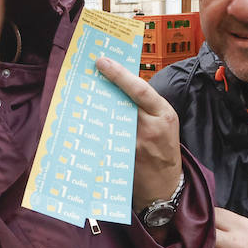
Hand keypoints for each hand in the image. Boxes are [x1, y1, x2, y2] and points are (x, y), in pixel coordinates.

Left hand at [95, 56, 181, 213]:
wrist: (164, 186)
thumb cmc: (164, 149)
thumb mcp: (165, 122)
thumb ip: (147, 105)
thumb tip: (120, 84)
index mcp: (164, 113)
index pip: (139, 88)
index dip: (119, 73)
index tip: (101, 61)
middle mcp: (150, 127)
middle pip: (120, 100)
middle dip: (101, 86)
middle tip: (85, 74)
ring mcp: (134, 143)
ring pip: (109, 118)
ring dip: (94, 105)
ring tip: (82, 94)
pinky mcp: (121, 156)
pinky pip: (105, 137)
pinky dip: (94, 126)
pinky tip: (83, 120)